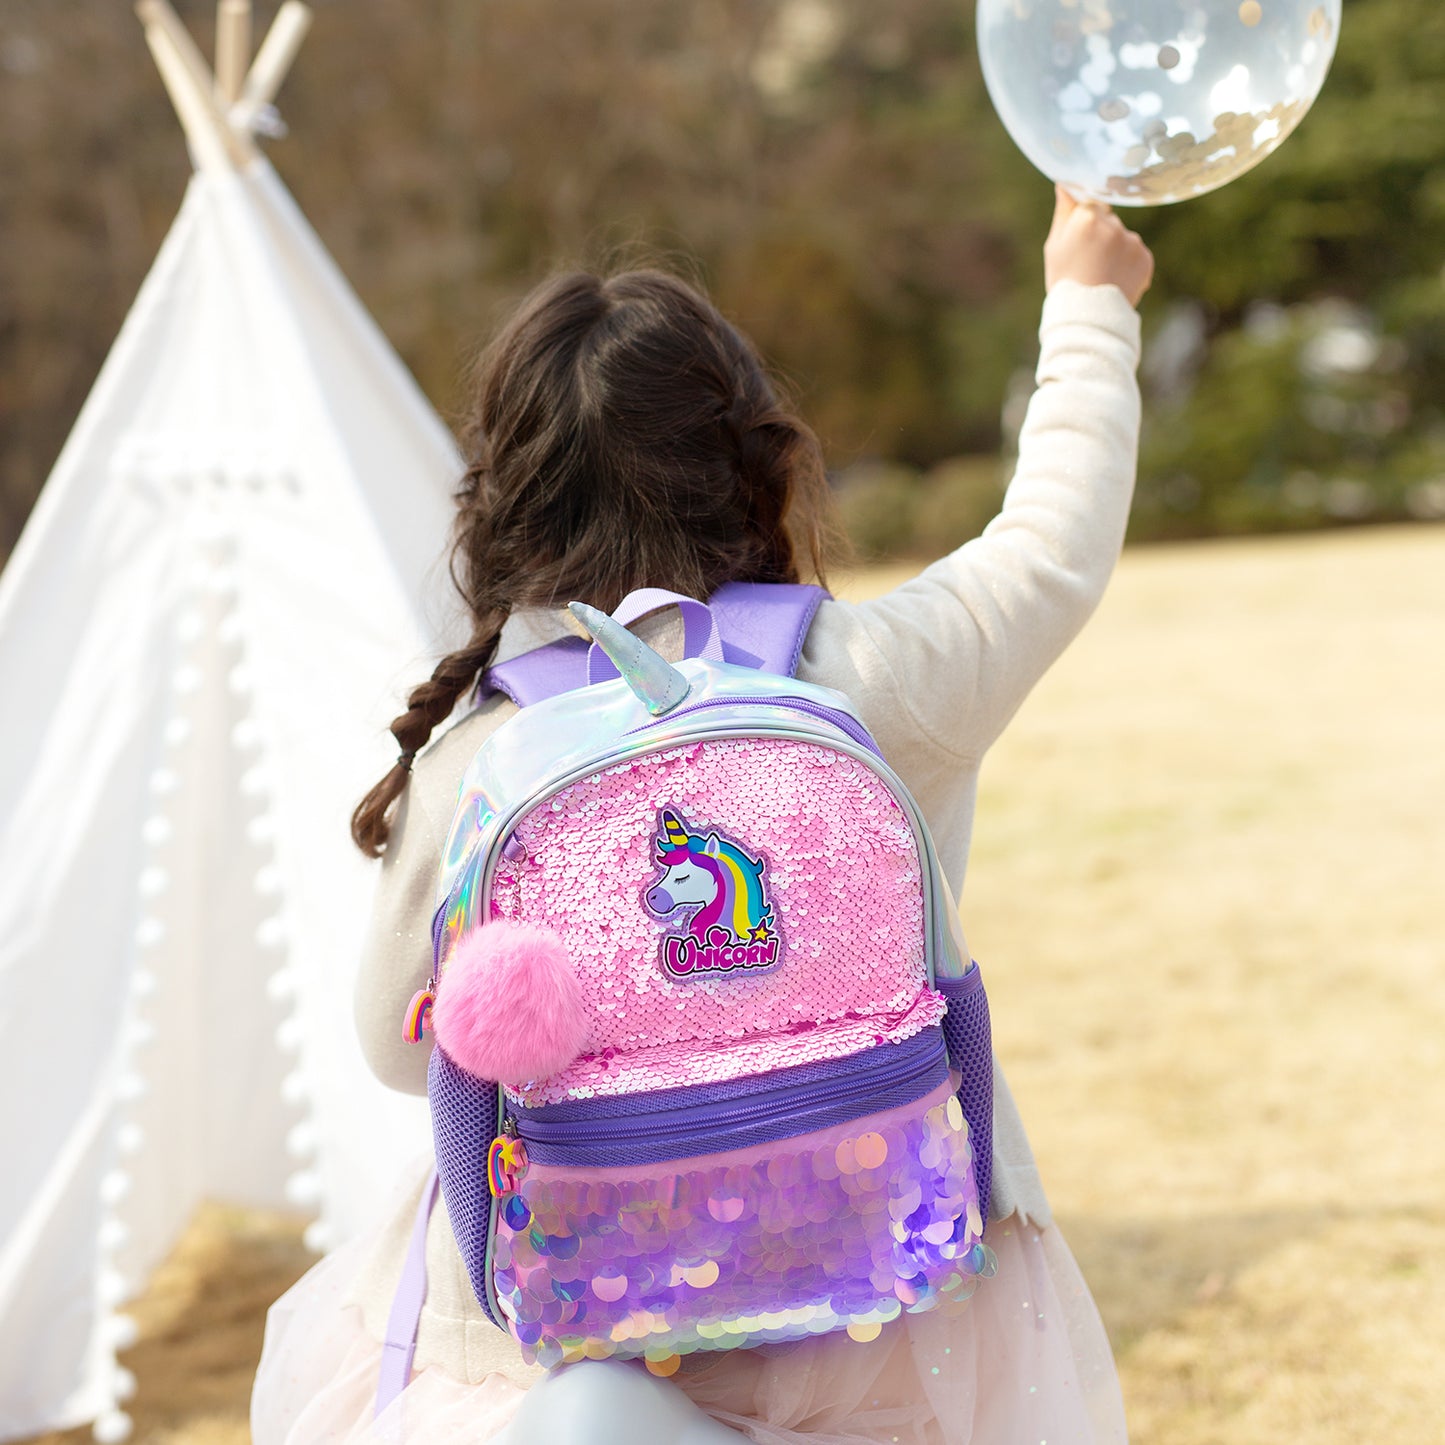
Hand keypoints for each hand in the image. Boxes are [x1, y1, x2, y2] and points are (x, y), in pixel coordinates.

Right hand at [1044, 185, 1154, 306]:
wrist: (1087, 319)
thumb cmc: (1064, 281)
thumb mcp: (1054, 246)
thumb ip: (1064, 211)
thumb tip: (1065, 183)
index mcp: (1087, 216)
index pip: (1091, 204)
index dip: (1085, 222)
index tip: (1080, 238)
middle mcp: (1113, 224)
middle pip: (1109, 220)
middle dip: (1100, 236)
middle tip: (1087, 263)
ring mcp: (1132, 241)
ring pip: (1123, 238)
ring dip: (1115, 252)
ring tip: (1101, 276)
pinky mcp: (1145, 258)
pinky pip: (1136, 255)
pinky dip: (1127, 266)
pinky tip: (1114, 281)